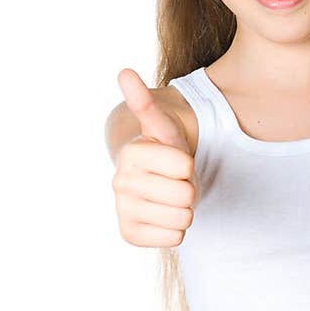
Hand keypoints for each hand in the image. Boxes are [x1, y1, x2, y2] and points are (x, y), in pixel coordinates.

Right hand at [112, 68, 196, 248]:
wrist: (151, 180)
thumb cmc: (163, 151)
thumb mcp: (162, 126)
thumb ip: (146, 103)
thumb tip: (124, 72)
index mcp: (132, 153)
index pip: (186, 166)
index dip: (188, 165)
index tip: (174, 162)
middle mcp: (120, 182)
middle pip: (186, 195)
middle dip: (188, 189)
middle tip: (173, 182)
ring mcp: (123, 210)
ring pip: (182, 219)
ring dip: (183, 209)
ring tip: (169, 198)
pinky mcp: (129, 234)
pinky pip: (174, 238)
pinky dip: (175, 229)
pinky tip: (163, 215)